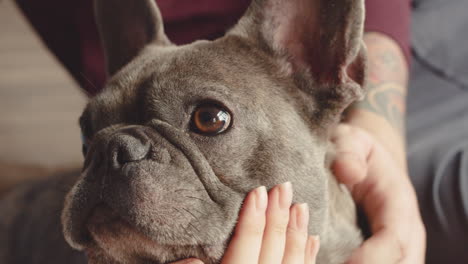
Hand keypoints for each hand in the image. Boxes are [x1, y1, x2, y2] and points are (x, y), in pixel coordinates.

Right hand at [170, 183, 319, 263]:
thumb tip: (192, 260)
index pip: (243, 251)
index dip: (252, 221)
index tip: (258, 192)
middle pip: (271, 253)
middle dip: (278, 219)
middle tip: (283, 187)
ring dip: (297, 233)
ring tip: (300, 205)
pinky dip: (308, 256)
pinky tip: (311, 237)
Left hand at [331, 124, 425, 263]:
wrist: (369, 161)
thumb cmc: (356, 151)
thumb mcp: (351, 140)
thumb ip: (349, 150)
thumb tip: (347, 170)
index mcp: (399, 205)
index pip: (394, 240)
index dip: (372, 257)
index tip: (345, 262)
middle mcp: (405, 233)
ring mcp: (397, 248)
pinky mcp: (384, 255)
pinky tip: (327, 263)